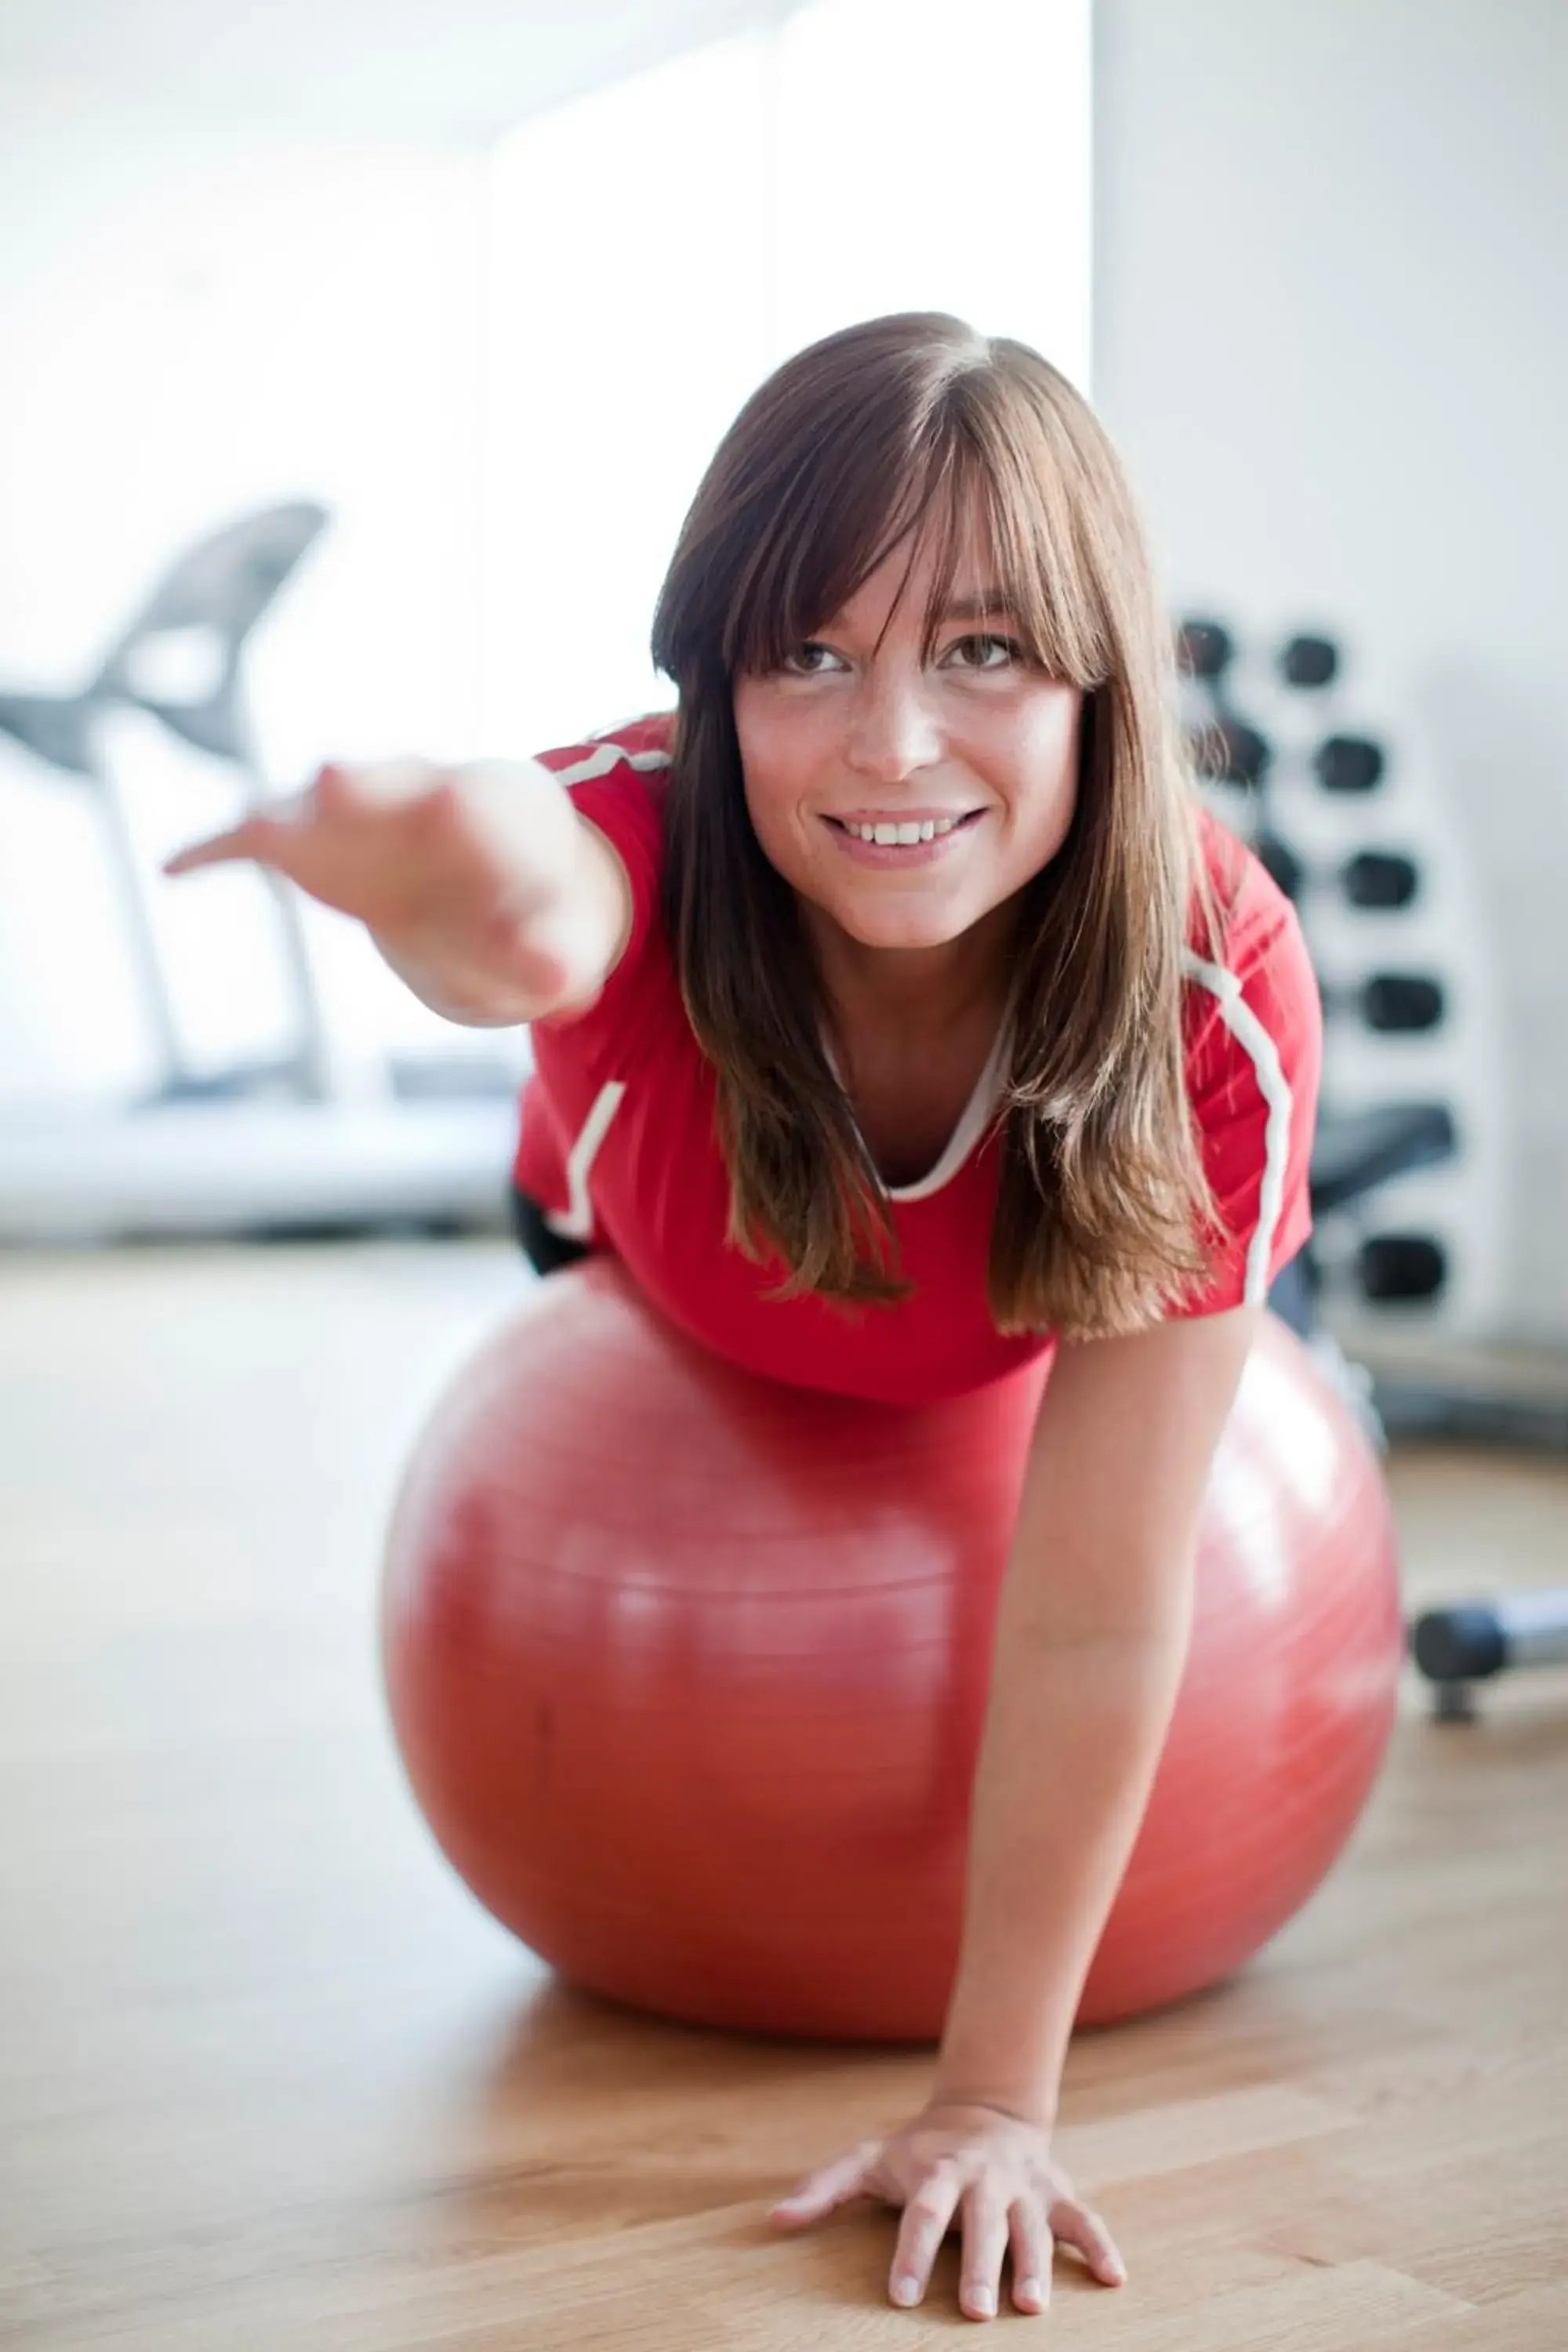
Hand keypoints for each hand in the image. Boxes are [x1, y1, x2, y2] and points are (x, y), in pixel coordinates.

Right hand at [164, 755, 596, 1002]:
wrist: (495, 883)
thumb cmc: (535, 908)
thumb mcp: (563, 939)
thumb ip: (559, 959)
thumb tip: (568, 990)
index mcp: (496, 810)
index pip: (486, 804)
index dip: (470, 809)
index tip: (453, 802)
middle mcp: (418, 793)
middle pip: (390, 783)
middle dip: (362, 784)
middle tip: (333, 779)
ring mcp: (355, 817)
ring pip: (313, 809)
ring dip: (285, 815)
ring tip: (254, 828)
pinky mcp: (308, 846)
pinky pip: (256, 841)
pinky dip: (220, 850)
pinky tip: (176, 867)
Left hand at [770, 2100, 1124, 2321]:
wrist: (984, 2111)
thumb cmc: (918, 2151)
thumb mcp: (869, 2160)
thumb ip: (824, 2189)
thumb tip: (773, 2222)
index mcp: (937, 2173)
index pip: (921, 2214)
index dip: (910, 2253)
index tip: (898, 2296)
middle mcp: (983, 2179)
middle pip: (981, 2225)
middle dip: (978, 2266)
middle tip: (973, 2312)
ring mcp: (1024, 2186)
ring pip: (1033, 2227)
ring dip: (1036, 2264)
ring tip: (1031, 2307)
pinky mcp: (1057, 2192)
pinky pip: (1084, 2219)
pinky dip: (1101, 2245)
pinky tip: (1114, 2278)